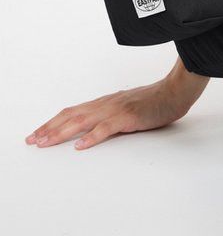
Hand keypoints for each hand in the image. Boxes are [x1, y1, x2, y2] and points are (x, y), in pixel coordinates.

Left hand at [24, 58, 208, 150]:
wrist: (176, 89)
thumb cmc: (157, 99)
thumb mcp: (128, 107)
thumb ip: (112, 116)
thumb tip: (96, 130)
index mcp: (106, 102)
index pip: (73, 111)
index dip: (54, 122)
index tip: (38, 133)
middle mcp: (107, 103)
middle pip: (72, 115)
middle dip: (49, 128)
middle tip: (32, 141)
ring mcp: (117, 109)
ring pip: (83, 121)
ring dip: (62, 132)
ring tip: (46, 142)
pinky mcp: (129, 116)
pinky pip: (107, 128)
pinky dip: (92, 137)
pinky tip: (81, 146)